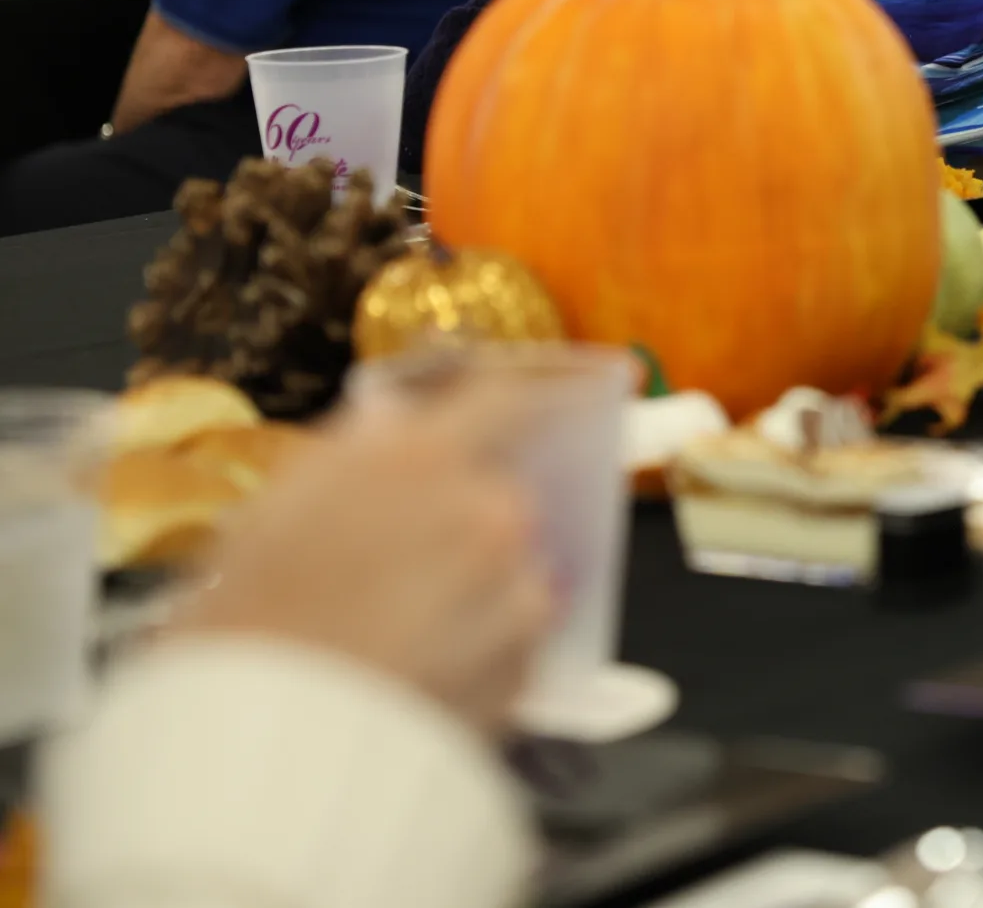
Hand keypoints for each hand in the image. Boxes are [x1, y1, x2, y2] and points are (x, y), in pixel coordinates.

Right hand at [176, 378, 553, 735]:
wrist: (268, 747)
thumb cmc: (246, 623)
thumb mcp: (274, 509)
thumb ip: (354, 455)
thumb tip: (393, 426)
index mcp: (424, 457)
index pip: (506, 397)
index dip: (541, 390)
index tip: (579, 390)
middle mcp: (488, 511)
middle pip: (503, 498)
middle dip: (465, 524)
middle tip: (400, 569)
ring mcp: (516, 589)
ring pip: (512, 575)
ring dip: (473, 595)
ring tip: (395, 638)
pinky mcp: (526, 664)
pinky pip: (513, 644)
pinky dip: (478, 654)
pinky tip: (413, 677)